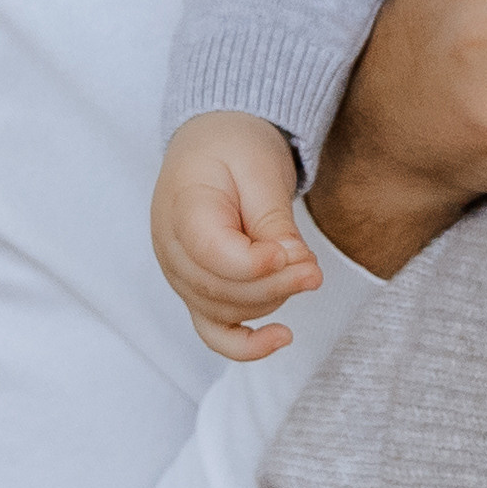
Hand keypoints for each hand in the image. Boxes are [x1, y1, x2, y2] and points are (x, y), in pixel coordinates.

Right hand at [152, 112, 321, 363]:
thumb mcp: (260, 168)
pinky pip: (214, 332)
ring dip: (272, 301)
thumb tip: (292, 263)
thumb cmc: (235, 148)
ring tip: (306, 273)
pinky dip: (245, 346)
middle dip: (276, 284)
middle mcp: (172, 250)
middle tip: (314, 269)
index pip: (213, 255)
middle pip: (222, 290)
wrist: (214, 141)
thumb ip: (272, 219)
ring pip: (226, 311)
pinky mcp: (197, 290)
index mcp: (181, 209)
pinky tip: (282, 338)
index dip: (257, 264)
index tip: (296, 252)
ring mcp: (181, 276)